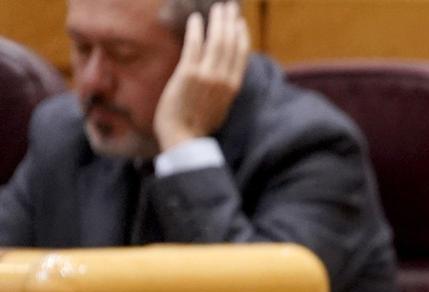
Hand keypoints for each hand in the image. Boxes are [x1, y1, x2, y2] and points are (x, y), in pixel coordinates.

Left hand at [154, 1, 250, 152]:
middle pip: (231, 43)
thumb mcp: (220, 106)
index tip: (239, 23)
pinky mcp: (189, 74)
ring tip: (217, 8)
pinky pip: (195, 46)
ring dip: (217, 21)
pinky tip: (195, 18)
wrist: (183, 137)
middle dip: (231, 22)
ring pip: (217, 41)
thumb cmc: (198, 123)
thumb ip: (224, 88)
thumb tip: (225, 74)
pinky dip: (196, 30)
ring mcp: (207, 76)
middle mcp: (224, 79)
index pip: (241, 54)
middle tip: (230, 6)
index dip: (241, 35)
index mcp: (233, 86)